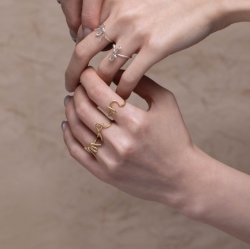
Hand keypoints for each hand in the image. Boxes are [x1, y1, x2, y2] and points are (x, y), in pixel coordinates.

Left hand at [62, 68, 201, 207]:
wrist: (182, 177)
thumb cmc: (175, 135)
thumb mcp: (165, 102)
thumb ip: (141, 82)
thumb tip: (114, 70)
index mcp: (136, 121)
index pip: (99, 93)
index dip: (88, 78)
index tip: (86, 70)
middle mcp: (120, 142)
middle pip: (84, 109)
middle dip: (77, 92)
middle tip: (79, 84)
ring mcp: (110, 160)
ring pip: (77, 129)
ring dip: (70, 110)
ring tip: (71, 99)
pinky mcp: (104, 174)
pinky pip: (77, 151)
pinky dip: (68, 135)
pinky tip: (68, 123)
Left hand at [65, 0, 230, 95]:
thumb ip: (121, 7)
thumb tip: (106, 27)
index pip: (84, 30)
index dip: (80, 51)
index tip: (79, 64)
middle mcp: (120, 14)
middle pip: (83, 50)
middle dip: (73, 73)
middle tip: (69, 88)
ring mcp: (136, 31)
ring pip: (104, 68)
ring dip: (97, 88)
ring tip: (95, 100)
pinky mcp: (155, 47)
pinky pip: (129, 77)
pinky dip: (121, 92)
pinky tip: (121, 100)